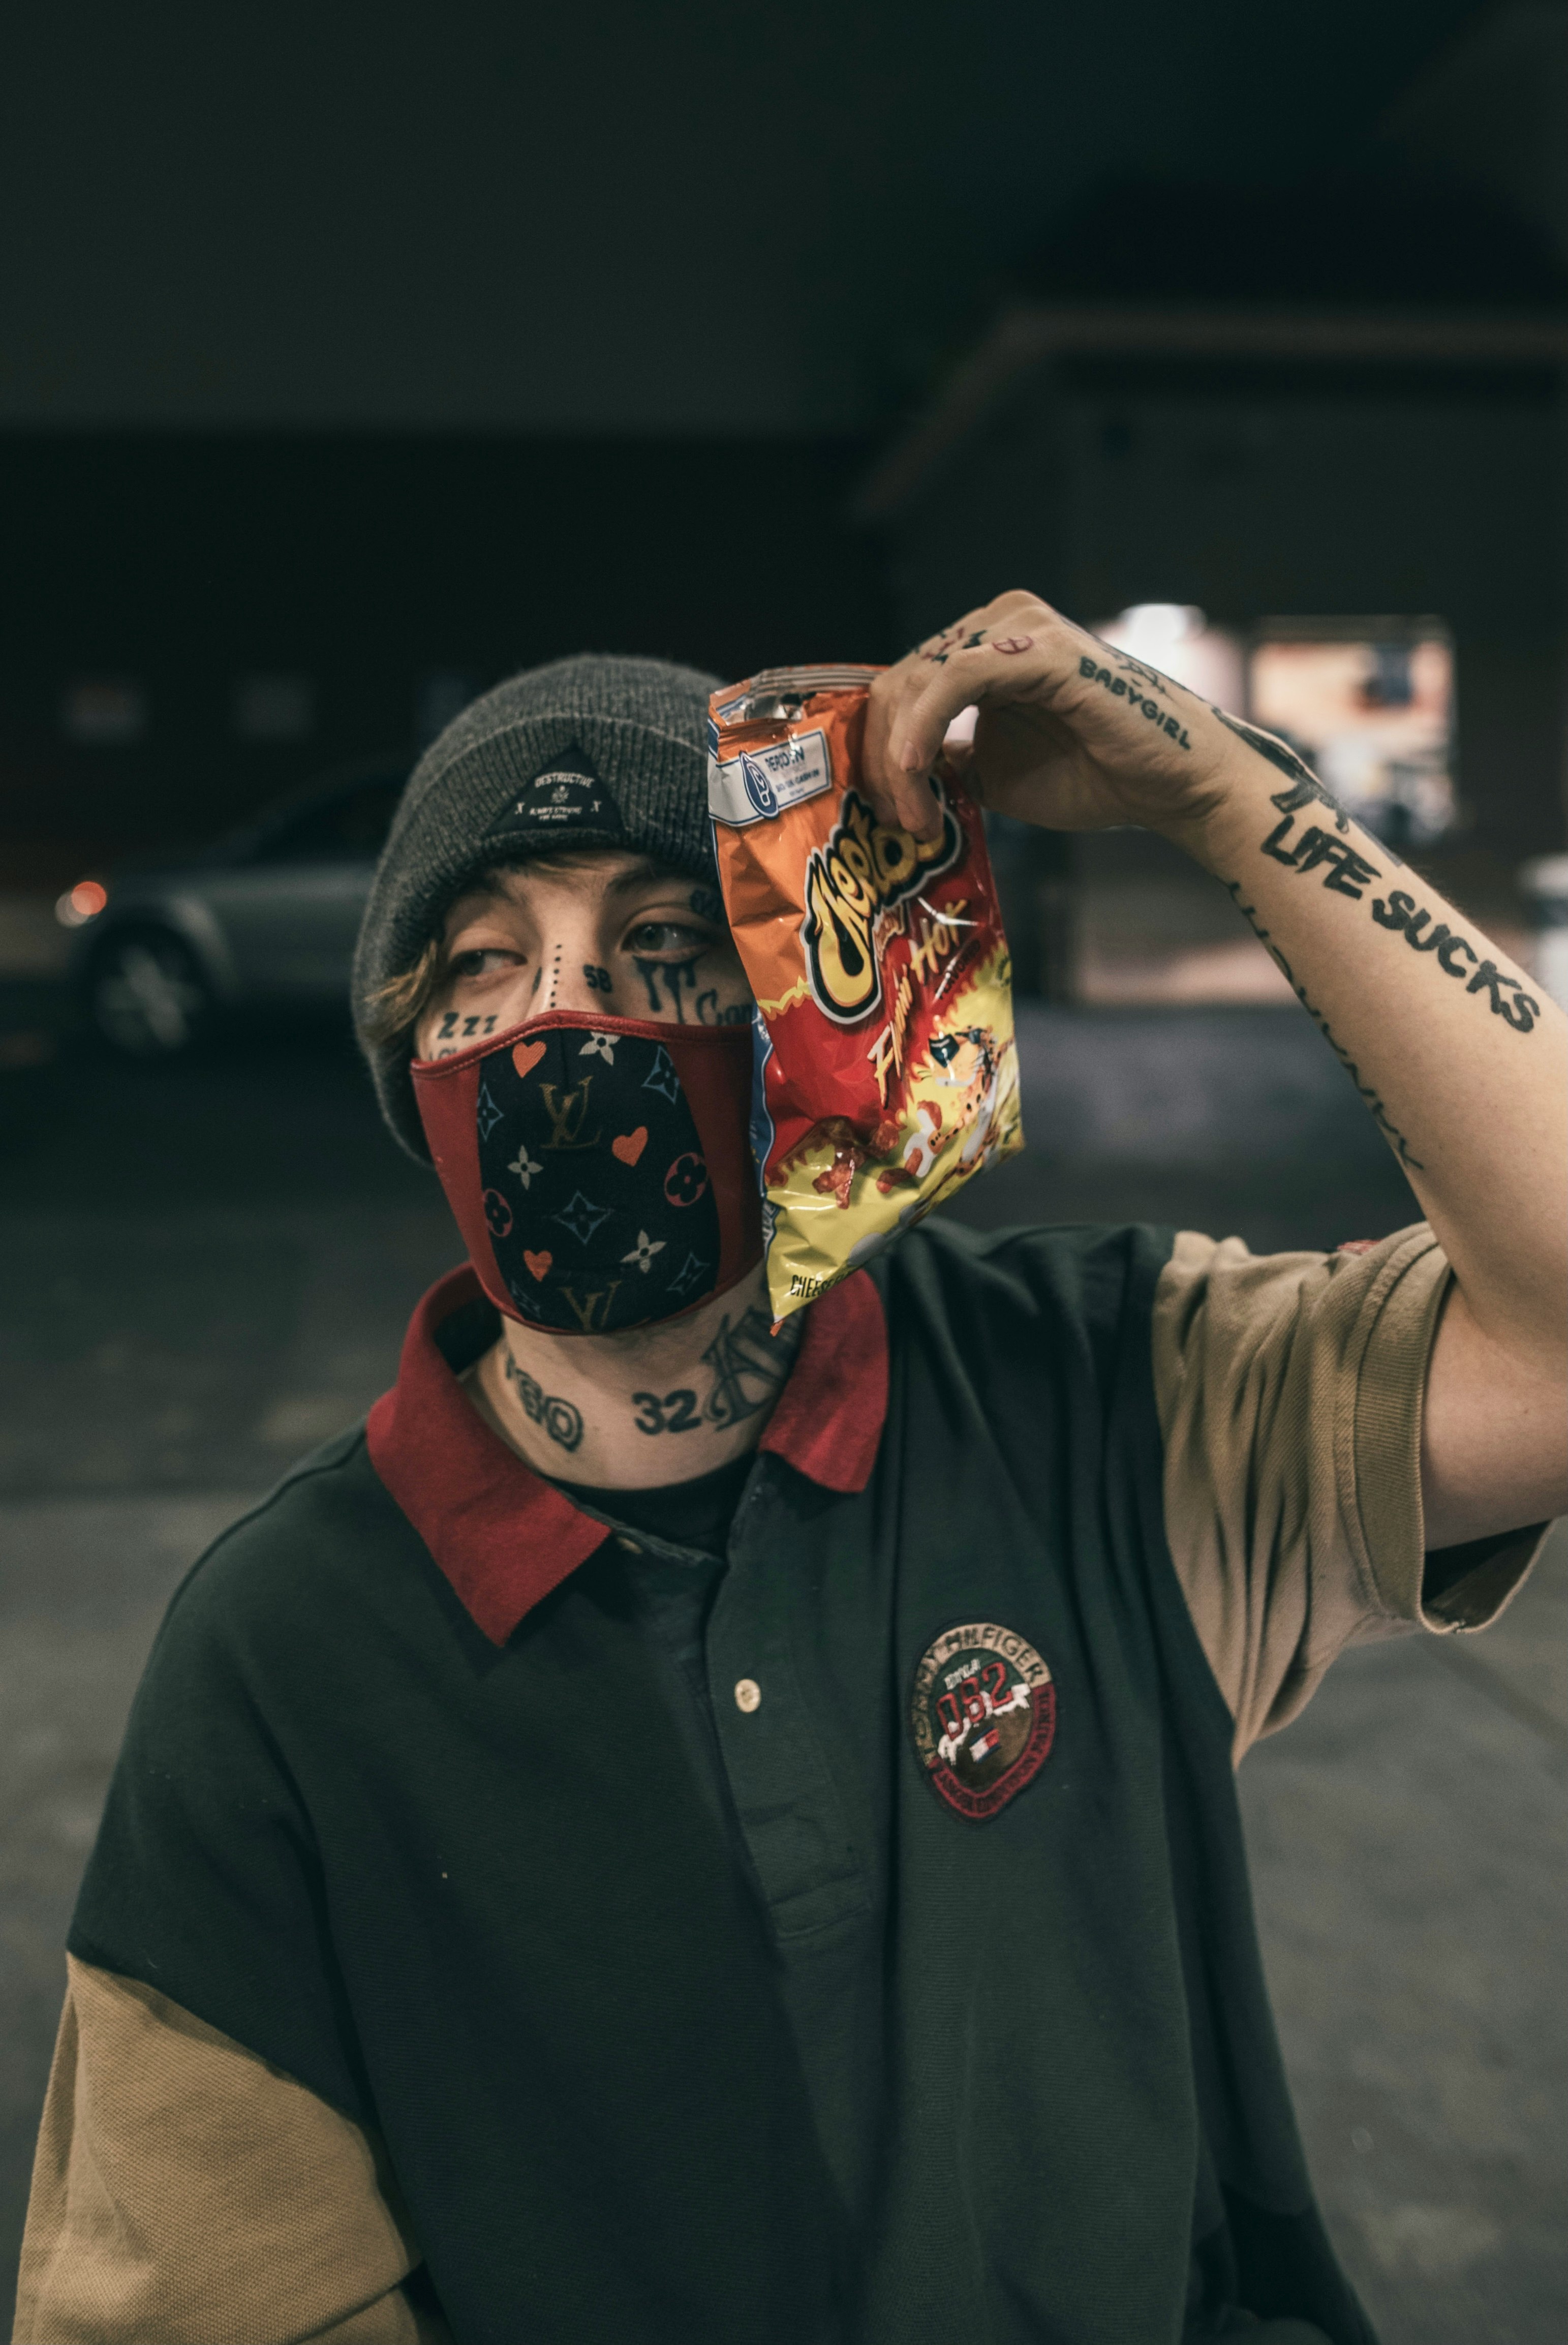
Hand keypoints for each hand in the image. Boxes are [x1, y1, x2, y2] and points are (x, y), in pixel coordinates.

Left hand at [861, 589, 1237, 844]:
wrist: (1170, 784)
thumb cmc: (1095, 776)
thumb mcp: (994, 772)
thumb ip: (944, 761)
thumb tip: (889, 776)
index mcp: (984, 644)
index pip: (902, 685)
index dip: (879, 751)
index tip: (889, 813)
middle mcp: (997, 621)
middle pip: (901, 681)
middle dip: (884, 760)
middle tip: (898, 821)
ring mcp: (1019, 626)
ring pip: (920, 681)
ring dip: (902, 758)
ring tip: (919, 816)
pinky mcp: (1039, 648)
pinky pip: (955, 679)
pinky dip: (924, 730)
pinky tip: (918, 776)